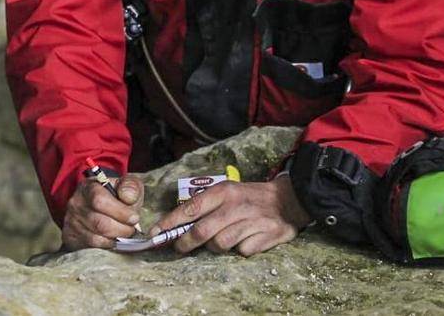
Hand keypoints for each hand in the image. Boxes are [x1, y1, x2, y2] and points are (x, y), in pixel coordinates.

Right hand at [62, 174, 143, 249]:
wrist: (99, 206)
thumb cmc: (115, 196)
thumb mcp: (125, 185)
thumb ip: (130, 187)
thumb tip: (129, 197)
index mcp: (88, 187)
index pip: (100, 200)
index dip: (121, 212)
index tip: (134, 217)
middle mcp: (76, 204)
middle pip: (100, 223)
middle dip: (122, 229)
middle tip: (132, 228)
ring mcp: (72, 222)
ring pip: (96, 239)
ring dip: (116, 239)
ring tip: (124, 233)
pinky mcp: (72, 238)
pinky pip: (92, 249)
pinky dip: (108, 246)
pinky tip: (114, 240)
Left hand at [151, 175, 310, 255]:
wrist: (287, 199)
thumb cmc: (248, 198)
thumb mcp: (226, 192)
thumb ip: (204, 206)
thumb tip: (176, 227)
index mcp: (223, 192)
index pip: (191, 208)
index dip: (171, 222)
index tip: (156, 233)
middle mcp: (236, 205)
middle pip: (203, 231)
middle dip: (186, 243)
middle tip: (180, 248)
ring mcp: (252, 221)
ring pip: (221, 244)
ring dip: (215, 247)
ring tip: (220, 240)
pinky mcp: (267, 235)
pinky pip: (243, 251)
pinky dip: (240, 249)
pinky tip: (244, 240)